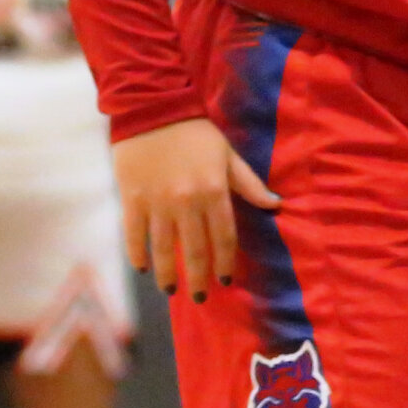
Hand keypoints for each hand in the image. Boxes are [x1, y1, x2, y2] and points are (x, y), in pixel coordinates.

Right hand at [112, 117, 279, 300]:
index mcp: (214, 191)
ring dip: (168, 272)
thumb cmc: (196, 132)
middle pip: (194, 249)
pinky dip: (137, 253)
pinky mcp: (131, 198)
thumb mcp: (229, 155)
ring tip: (172, 290)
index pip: (224, 237)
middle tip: (200, 298)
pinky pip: (134, 234)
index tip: (226, 281)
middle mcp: (187, 201)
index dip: (225, 262)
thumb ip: (250, 184)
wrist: (152, 108)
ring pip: (163, 247)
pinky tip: (143, 267)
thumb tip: (276, 205)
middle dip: (198, 277)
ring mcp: (157, 202)